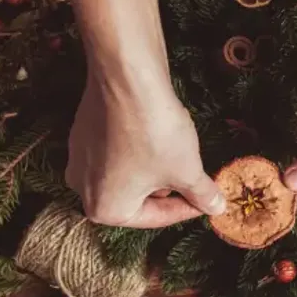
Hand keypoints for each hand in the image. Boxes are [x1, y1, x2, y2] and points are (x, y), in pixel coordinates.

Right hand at [65, 73, 224, 227]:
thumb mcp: (188, 171)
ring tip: (182, 160)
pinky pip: (116, 152)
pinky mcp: (82, 131)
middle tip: (197, 183)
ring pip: (127, 174)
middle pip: (138, 198)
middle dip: (170, 191)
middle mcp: (82, 188)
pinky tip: (159, 138)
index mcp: (105, 209)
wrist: (128, 78)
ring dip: (156, 170)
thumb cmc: (156, 134)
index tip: (208, 202)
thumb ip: (202, 195)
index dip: (187, 209)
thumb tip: (217, 208)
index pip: (155, 218)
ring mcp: (78, 158)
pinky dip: (139, 150)